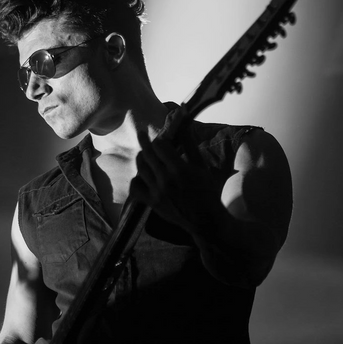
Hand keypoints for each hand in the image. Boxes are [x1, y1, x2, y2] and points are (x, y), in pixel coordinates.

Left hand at [130, 107, 219, 233]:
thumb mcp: (201, 166)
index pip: (160, 146)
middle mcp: (166, 180)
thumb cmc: (207, 191)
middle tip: (141, 132)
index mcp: (180, 169)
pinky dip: (136, 179)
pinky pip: (135, 188)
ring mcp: (157, 193)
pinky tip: (141, 176)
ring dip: (141, 158)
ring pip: (141, 168)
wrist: (206, 220)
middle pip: (148, 154)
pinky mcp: (152, 203)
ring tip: (143, 153)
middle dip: (144, 141)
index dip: (159, 139)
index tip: (160, 137)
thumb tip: (184, 123)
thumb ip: (190, 144)